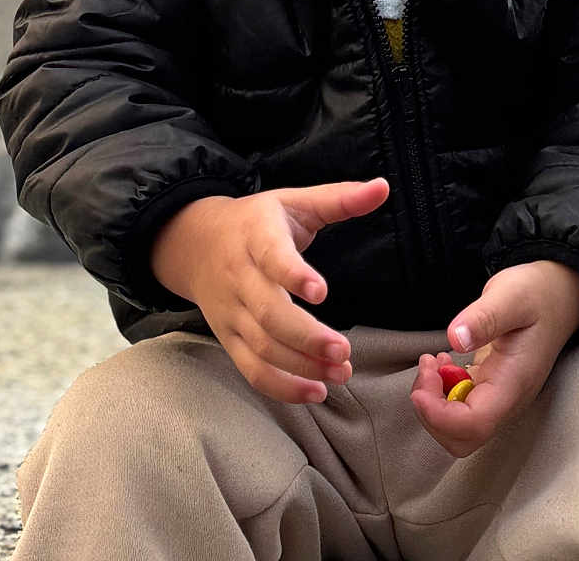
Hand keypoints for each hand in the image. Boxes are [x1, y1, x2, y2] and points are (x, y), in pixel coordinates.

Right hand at [149, 177, 389, 405]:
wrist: (196, 243)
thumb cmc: (256, 222)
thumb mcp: (294, 202)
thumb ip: (339, 199)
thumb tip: (383, 187)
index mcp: (256, 236)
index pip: (272, 257)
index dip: (293, 275)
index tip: (321, 291)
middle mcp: (240, 276)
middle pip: (268, 314)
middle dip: (307, 337)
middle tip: (343, 351)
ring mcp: (232, 312)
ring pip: (262, 347)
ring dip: (302, 366)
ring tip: (341, 372)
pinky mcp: (229, 339)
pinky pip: (252, 370)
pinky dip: (282, 388)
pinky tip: (316, 391)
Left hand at [410, 260, 578, 457]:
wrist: (559, 296)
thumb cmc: (537, 294)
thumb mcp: (510, 295)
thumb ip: (484, 317)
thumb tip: (455, 339)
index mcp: (513, 384)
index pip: (474, 425)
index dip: (440, 416)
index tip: (422, 385)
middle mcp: (507, 401)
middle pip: (462, 438)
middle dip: (432, 412)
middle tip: (427, 368)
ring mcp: (499, 398)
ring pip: (459, 429)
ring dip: (434, 403)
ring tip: (432, 362)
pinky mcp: (491, 390)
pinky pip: (461, 410)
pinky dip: (441, 393)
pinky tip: (443, 362)